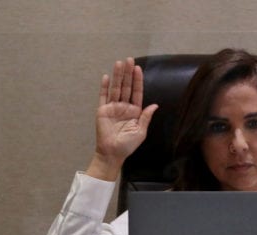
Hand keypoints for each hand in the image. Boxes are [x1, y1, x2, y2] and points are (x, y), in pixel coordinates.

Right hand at [87, 57, 158, 180]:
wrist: (112, 153)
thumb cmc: (128, 145)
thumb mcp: (141, 132)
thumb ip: (146, 117)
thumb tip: (154, 105)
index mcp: (134, 111)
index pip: (137, 92)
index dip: (137, 81)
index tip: (138, 69)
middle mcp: (124, 107)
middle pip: (126, 87)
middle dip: (128, 73)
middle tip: (129, 59)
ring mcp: (112, 107)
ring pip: (115, 88)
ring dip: (117, 76)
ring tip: (119, 63)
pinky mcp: (102, 110)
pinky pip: (103, 96)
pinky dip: (104, 87)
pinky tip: (106, 76)